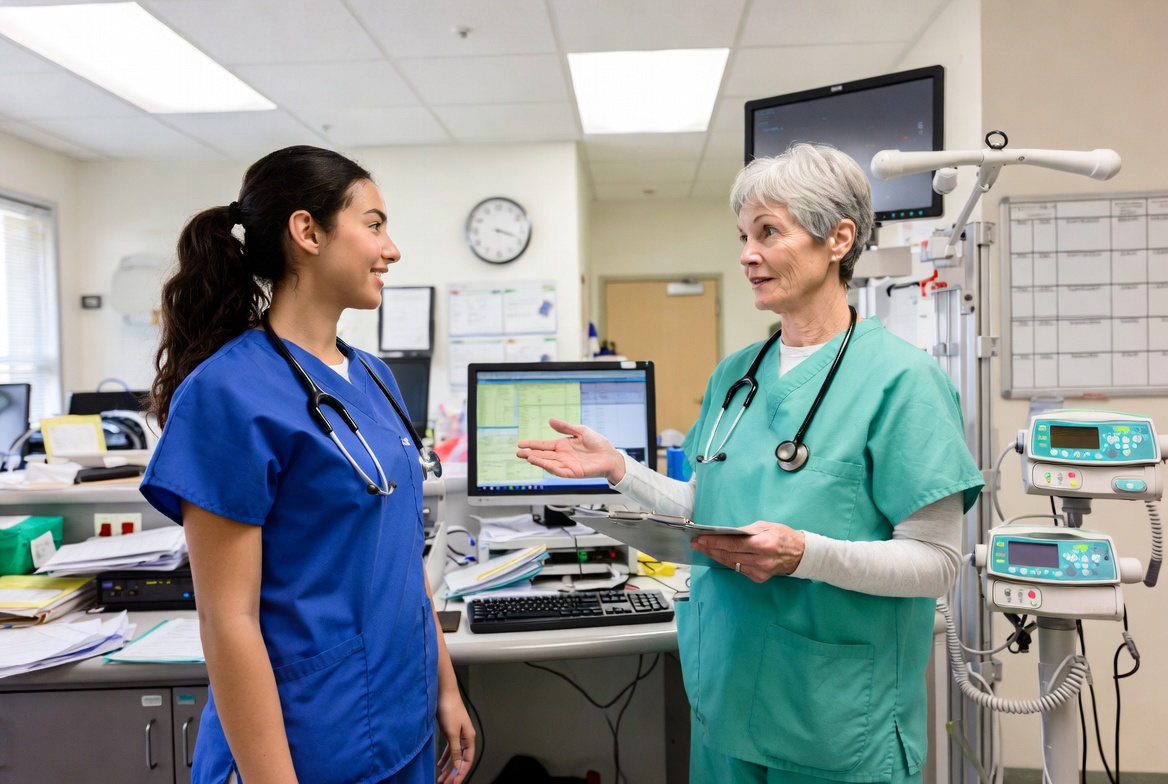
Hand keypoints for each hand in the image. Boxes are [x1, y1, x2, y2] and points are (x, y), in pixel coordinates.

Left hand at [435, 689, 474, 783]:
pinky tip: (440, 765)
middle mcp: (465, 738)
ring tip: (441, 779)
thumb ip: (455, 750)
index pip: (467, 761)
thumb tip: (458, 765)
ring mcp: (458, 734)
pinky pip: (449, 749)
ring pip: (455, 755)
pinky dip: (445, 757)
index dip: (461, 773)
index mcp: (469, 738)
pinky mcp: (450, 731)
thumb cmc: (449, 709)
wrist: (443, 692)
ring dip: (448, 767)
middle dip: (453, 773)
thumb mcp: (451, 732)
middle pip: (461, 760)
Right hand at [515, 418, 625, 483]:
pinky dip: (550, 467)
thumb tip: (550, 421)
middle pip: (543, 455)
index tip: (521, 443)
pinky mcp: (573, 472)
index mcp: (563, 446)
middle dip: (530, 454)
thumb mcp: (580, 431)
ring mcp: (567, 465)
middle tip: (518, 452)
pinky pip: (559, 471)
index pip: (544, 446)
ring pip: (548, 463)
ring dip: (537, 461)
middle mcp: (562, 456)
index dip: (532, 444)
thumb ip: (565, 427)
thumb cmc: (598, 444)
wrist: (611, 456)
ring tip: (527, 457)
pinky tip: (542, 463)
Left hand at [690, 521, 804, 582]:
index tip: (700, 539)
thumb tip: (726, 533)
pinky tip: (719, 556)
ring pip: (731, 564)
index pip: (732, 544)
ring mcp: (759, 571)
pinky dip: (728, 562)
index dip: (713, 542)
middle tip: (696, 543)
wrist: (800, 554)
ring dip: (716, 556)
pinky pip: (739, 569)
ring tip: (704, 549)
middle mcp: (760, 560)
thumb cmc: (783, 536)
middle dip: (710, 549)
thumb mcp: (765, 526)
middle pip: (728, 555)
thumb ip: (745, 531)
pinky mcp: (759, 578)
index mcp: (762, 545)